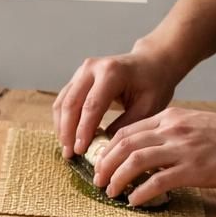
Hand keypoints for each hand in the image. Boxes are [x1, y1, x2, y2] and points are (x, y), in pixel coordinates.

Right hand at [53, 45, 183, 158]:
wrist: (151, 62)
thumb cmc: (153, 84)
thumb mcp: (149, 106)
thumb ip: (127, 125)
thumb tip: (104, 147)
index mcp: (111, 72)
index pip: (91, 105)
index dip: (83, 130)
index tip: (80, 150)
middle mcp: (91, 68)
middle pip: (71, 103)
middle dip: (67, 131)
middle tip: (69, 154)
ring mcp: (81, 72)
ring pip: (62, 102)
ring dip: (62, 127)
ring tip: (67, 149)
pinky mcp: (76, 78)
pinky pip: (63, 100)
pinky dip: (63, 120)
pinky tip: (68, 136)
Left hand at [92, 108, 215, 205]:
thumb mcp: (196, 125)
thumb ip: (172, 134)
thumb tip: (151, 152)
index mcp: (171, 118)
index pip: (127, 131)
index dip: (108, 149)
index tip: (102, 163)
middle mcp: (172, 130)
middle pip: (124, 145)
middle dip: (104, 164)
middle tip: (98, 180)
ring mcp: (182, 149)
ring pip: (134, 161)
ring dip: (117, 178)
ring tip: (110, 191)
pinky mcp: (194, 169)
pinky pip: (157, 181)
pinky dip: (140, 192)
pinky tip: (134, 200)